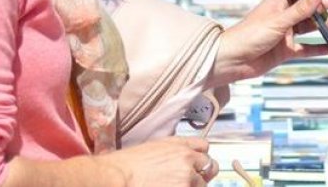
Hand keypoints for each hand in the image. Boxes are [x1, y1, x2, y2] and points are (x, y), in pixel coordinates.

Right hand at [96, 136, 216, 186]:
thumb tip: (181, 157)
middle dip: (202, 172)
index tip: (195, 163)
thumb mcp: (154, 147)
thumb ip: (173, 150)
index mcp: (180, 145)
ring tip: (174, 184)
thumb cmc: (127, 164)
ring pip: (202, 183)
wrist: (118, 177)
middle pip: (209, 166)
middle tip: (189, 179)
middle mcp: (188, 159)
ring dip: (193, 185)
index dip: (199, 156)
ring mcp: (187, 178)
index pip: (204, 147)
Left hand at [210, 0, 327, 87]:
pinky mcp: (285, 51)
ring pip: (308, 28)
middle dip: (319, 8)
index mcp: (276, 4)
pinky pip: (306, 48)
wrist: (232, 61)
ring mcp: (284, 35)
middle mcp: (282, 18)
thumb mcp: (278, 21)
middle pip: (305, 10)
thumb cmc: (248, 36)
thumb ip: (299, 10)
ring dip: (324, 26)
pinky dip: (319, 48)